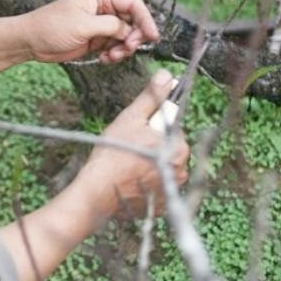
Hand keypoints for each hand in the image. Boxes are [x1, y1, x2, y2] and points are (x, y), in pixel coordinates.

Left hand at [22, 0, 158, 63]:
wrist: (31, 42)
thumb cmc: (51, 26)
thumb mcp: (83, 25)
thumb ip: (110, 26)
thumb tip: (129, 31)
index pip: (133, 4)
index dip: (146, 19)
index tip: (152, 36)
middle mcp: (104, 8)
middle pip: (133, 21)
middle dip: (133, 38)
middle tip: (126, 49)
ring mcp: (101, 24)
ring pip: (126, 36)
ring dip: (123, 49)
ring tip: (111, 57)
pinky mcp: (97, 39)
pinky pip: (116, 47)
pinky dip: (114, 54)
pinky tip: (104, 59)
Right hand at [75, 71, 189, 219]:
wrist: (99, 190)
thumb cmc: (114, 152)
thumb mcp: (131, 118)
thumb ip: (152, 96)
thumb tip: (167, 75)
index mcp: (178, 147)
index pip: (170, 128)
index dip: (151, 127)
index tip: (137, 134)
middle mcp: (181, 170)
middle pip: (168, 147)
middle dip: (152, 145)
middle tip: (130, 148)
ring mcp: (172, 188)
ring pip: (163, 166)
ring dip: (150, 163)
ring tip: (128, 164)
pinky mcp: (163, 204)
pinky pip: (158, 184)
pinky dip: (147, 181)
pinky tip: (131, 179)